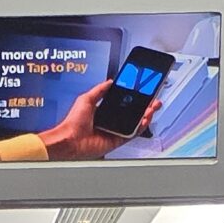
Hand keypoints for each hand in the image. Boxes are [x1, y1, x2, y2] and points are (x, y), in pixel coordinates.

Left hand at [41, 79, 160, 159]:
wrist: (70, 140)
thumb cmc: (73, 122)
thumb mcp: (86, 99)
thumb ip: (100, 90)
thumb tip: (110, 81)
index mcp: (103, 111)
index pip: (123, 102)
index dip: (134, 97)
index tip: (143, 90)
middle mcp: (110, 121)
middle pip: (132, 112)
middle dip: (144, 105)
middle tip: (153, 99)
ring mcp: (114, 131)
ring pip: (135, 123)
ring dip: (145, 115)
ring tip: (153, 107)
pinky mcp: (116, 141)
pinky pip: (132, 134)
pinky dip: (140, 128)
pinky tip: (145, 120)